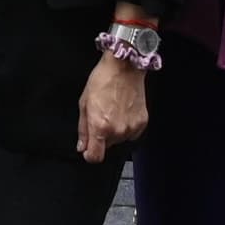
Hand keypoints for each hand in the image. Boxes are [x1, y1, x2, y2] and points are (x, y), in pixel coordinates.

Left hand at [77, 49, 150, 163]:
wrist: (124, 67)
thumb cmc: (102, 81)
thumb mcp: (84, 103)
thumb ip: (83, 129)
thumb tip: (82, 147)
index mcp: (100, 127)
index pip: (95, 157)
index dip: (89, 155)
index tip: (88, 149)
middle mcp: (117, 131)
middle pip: (107, 146)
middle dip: (101, 136)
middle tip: (100, 117)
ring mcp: (131, 128)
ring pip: (119, 140)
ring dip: (114, 131)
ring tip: (113, 111)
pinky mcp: (142, 123)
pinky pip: (131, 134)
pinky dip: (126, 127)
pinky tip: (123, 111)